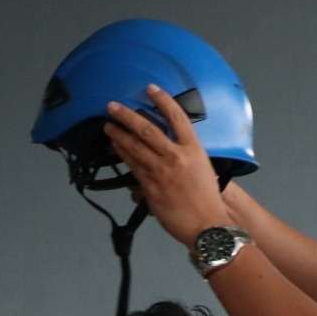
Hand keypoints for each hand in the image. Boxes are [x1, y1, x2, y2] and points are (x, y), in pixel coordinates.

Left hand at [104, 85, 232, 244]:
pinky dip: (122, 154)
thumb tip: (169, 153)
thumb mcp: (203, 170)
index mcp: (194, 150)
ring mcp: (162, 171)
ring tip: (108, 126)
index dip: (163, 100)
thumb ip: (185, 158)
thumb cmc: (208, 201)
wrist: (208, 226)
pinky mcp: (150, 187)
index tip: (151, 89)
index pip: (177, 117)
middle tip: (113, 107)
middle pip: (147, 128)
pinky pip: (133, 166)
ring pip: (135, 146)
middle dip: (127, 115)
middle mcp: (177, 157)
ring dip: (118, 134)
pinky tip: (115, 147)